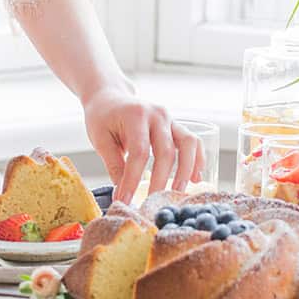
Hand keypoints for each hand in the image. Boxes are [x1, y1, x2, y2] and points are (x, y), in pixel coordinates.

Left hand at [82, 85, 204, 202]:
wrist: (111, 96)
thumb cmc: (102, 116)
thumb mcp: (101, 139)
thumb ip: (114, 164)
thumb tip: (123, 194)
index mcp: (136, 116)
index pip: (139, 153)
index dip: (133, 179)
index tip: (125, 200)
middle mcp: (157, 115)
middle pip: (166, 151)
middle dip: (160, 181)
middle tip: (152, 202)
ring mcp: (170, 118)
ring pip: (188, 144)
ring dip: (186, 170)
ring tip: (179, 191)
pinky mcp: (176, 125)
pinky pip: (193, 141)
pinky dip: (197, 159)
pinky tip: (195, 177)